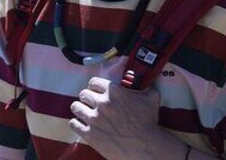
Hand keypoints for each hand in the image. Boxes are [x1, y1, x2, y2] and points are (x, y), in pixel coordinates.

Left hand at [69, 77, 186, 158]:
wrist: (146, 148)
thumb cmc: (149, 122)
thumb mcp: (151, 97)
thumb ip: (144, 84)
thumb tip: (143, 76)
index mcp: (114, 91)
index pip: (94, 82)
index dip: (94, 86)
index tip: (95, 90)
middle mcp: (102, 103)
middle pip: (83, 93)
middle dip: (87, 98)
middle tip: (90, 103)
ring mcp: (94, 119)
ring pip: (76, 107)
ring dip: (79, 108)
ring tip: (83, 112)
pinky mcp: (90, 134)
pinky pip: (74, 123)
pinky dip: (76, 123)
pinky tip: (80, 124)